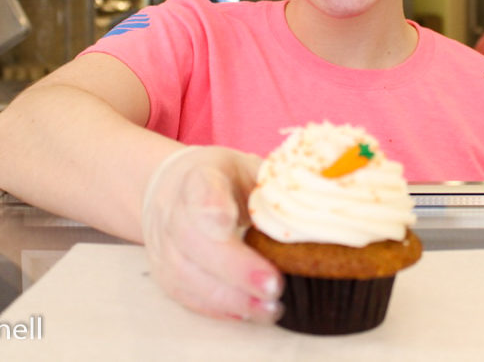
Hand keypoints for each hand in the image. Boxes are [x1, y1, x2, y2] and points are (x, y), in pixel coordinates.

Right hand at [141, 146, 282, 322]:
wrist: (172, 187)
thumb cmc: (223, 180)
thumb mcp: (249, 168)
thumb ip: (275, 187)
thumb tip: (319, 207)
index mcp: (200, 175)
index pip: (201, 189)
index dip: (212, 207)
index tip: (229, 223)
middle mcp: (173, 208)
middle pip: (192, 238)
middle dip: (234, 267)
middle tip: (273, 286)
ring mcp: (163, 242)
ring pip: (185, 274)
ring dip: (229, 297)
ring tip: (269, 309)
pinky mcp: (164, 272)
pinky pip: (185, 295)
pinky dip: (218, 309)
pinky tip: (248, 313)